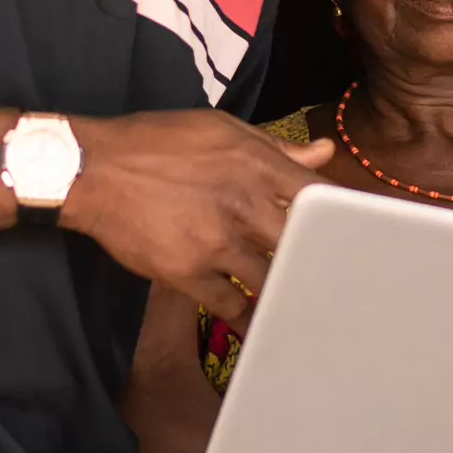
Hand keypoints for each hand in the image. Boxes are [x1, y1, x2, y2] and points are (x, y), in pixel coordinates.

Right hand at [64, 110, 332, 326]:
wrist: (95, 170)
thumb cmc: (158, 143)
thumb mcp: (220, 130)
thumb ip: (276, 148)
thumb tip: (324, 153)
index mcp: (257, 164)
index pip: (320, 199)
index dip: (344, 222)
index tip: (357, 241)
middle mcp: (244, 203)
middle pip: (302, 245)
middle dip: (319, 263)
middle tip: (338, 285)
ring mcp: (217, 241)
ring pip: (271, 280)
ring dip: (284, 292)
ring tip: (300, 306)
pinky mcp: (188, 272)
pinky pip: (231, 306)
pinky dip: (247, 317)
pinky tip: (257, 322)